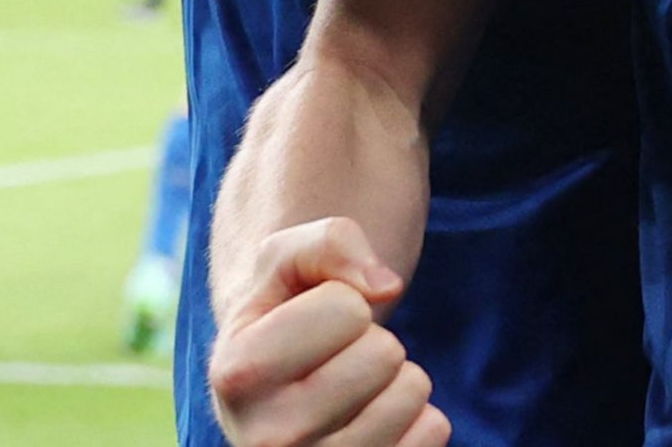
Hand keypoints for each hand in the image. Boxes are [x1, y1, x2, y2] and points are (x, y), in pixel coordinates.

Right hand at [208, 219, 444, 446]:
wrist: (276, 395)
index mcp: (237, 375)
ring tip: (351, 390)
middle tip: (333, 360)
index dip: (342, 300)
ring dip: (393, 379)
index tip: (308, 325)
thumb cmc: (283, 314)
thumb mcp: (285, 260)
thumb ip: (329, 243)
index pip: (349, 309)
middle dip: (370, 341)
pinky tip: (370, 422)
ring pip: (412, 394)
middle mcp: (267, 440)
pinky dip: (415, 416)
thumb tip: (386, 287)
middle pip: (384, 353)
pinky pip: (434, 431)